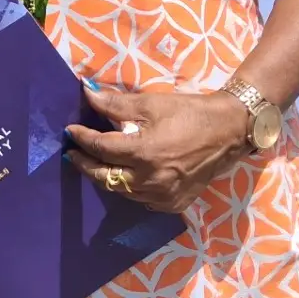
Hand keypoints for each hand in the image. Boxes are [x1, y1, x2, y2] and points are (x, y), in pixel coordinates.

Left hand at [64, 84, 251, 213]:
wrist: (227, 132)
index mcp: (143, 153)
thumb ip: (115, 104)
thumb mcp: (151, 103)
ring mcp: (163, 196)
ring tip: (95, 162)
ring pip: (122, 191)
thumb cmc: (188, 113)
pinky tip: (125, 176)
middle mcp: (151, 180)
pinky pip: (142, 199)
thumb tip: (87, 93)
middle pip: (105, 177)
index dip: (82, 139)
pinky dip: (129, 188)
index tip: (70, 131)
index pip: (101, 148)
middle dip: (85, 165)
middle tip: (73, 154)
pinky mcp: (174, 204)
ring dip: (106, 177)